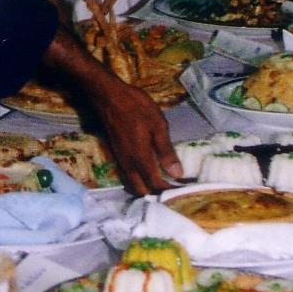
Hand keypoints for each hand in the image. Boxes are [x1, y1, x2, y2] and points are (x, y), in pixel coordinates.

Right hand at [83, 73, 181, 193]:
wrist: (107, 95)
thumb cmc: (136, 107)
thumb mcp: (157, 125)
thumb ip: (166, 151)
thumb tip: (177, 174)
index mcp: (141, 158)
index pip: (156, 185)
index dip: (170, 192)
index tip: (184, 194)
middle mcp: (129, 163)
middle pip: (141, 191)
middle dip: (156, 196)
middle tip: (173, 193)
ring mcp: (120, 159)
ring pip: (132, 184)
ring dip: (146, 190)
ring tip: (163, 186)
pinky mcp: (116, 153)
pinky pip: (127, 175)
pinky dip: (138, 181)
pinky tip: (148, 173)